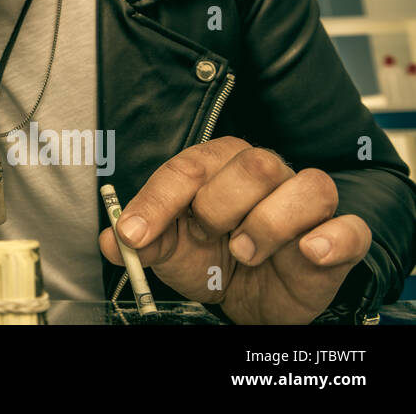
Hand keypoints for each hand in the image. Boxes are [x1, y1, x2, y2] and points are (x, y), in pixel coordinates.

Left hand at [99, 136, 371, 323]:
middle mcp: (265, 174)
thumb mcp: (170, 251)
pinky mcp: (337, 237)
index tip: (135, 232)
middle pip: (253, 165)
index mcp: (217, 165)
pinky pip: (350, 227)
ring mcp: (304, 204)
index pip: (188, 166)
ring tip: (246, 253)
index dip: (158, 200)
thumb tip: (113, 238)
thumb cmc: (211, 258)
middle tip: (209, 236)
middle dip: (220, 205)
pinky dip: (332, 238)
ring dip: (269, 224)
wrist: (250, 297)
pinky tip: (309, 251)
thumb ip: (142, 240)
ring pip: (306, 185)